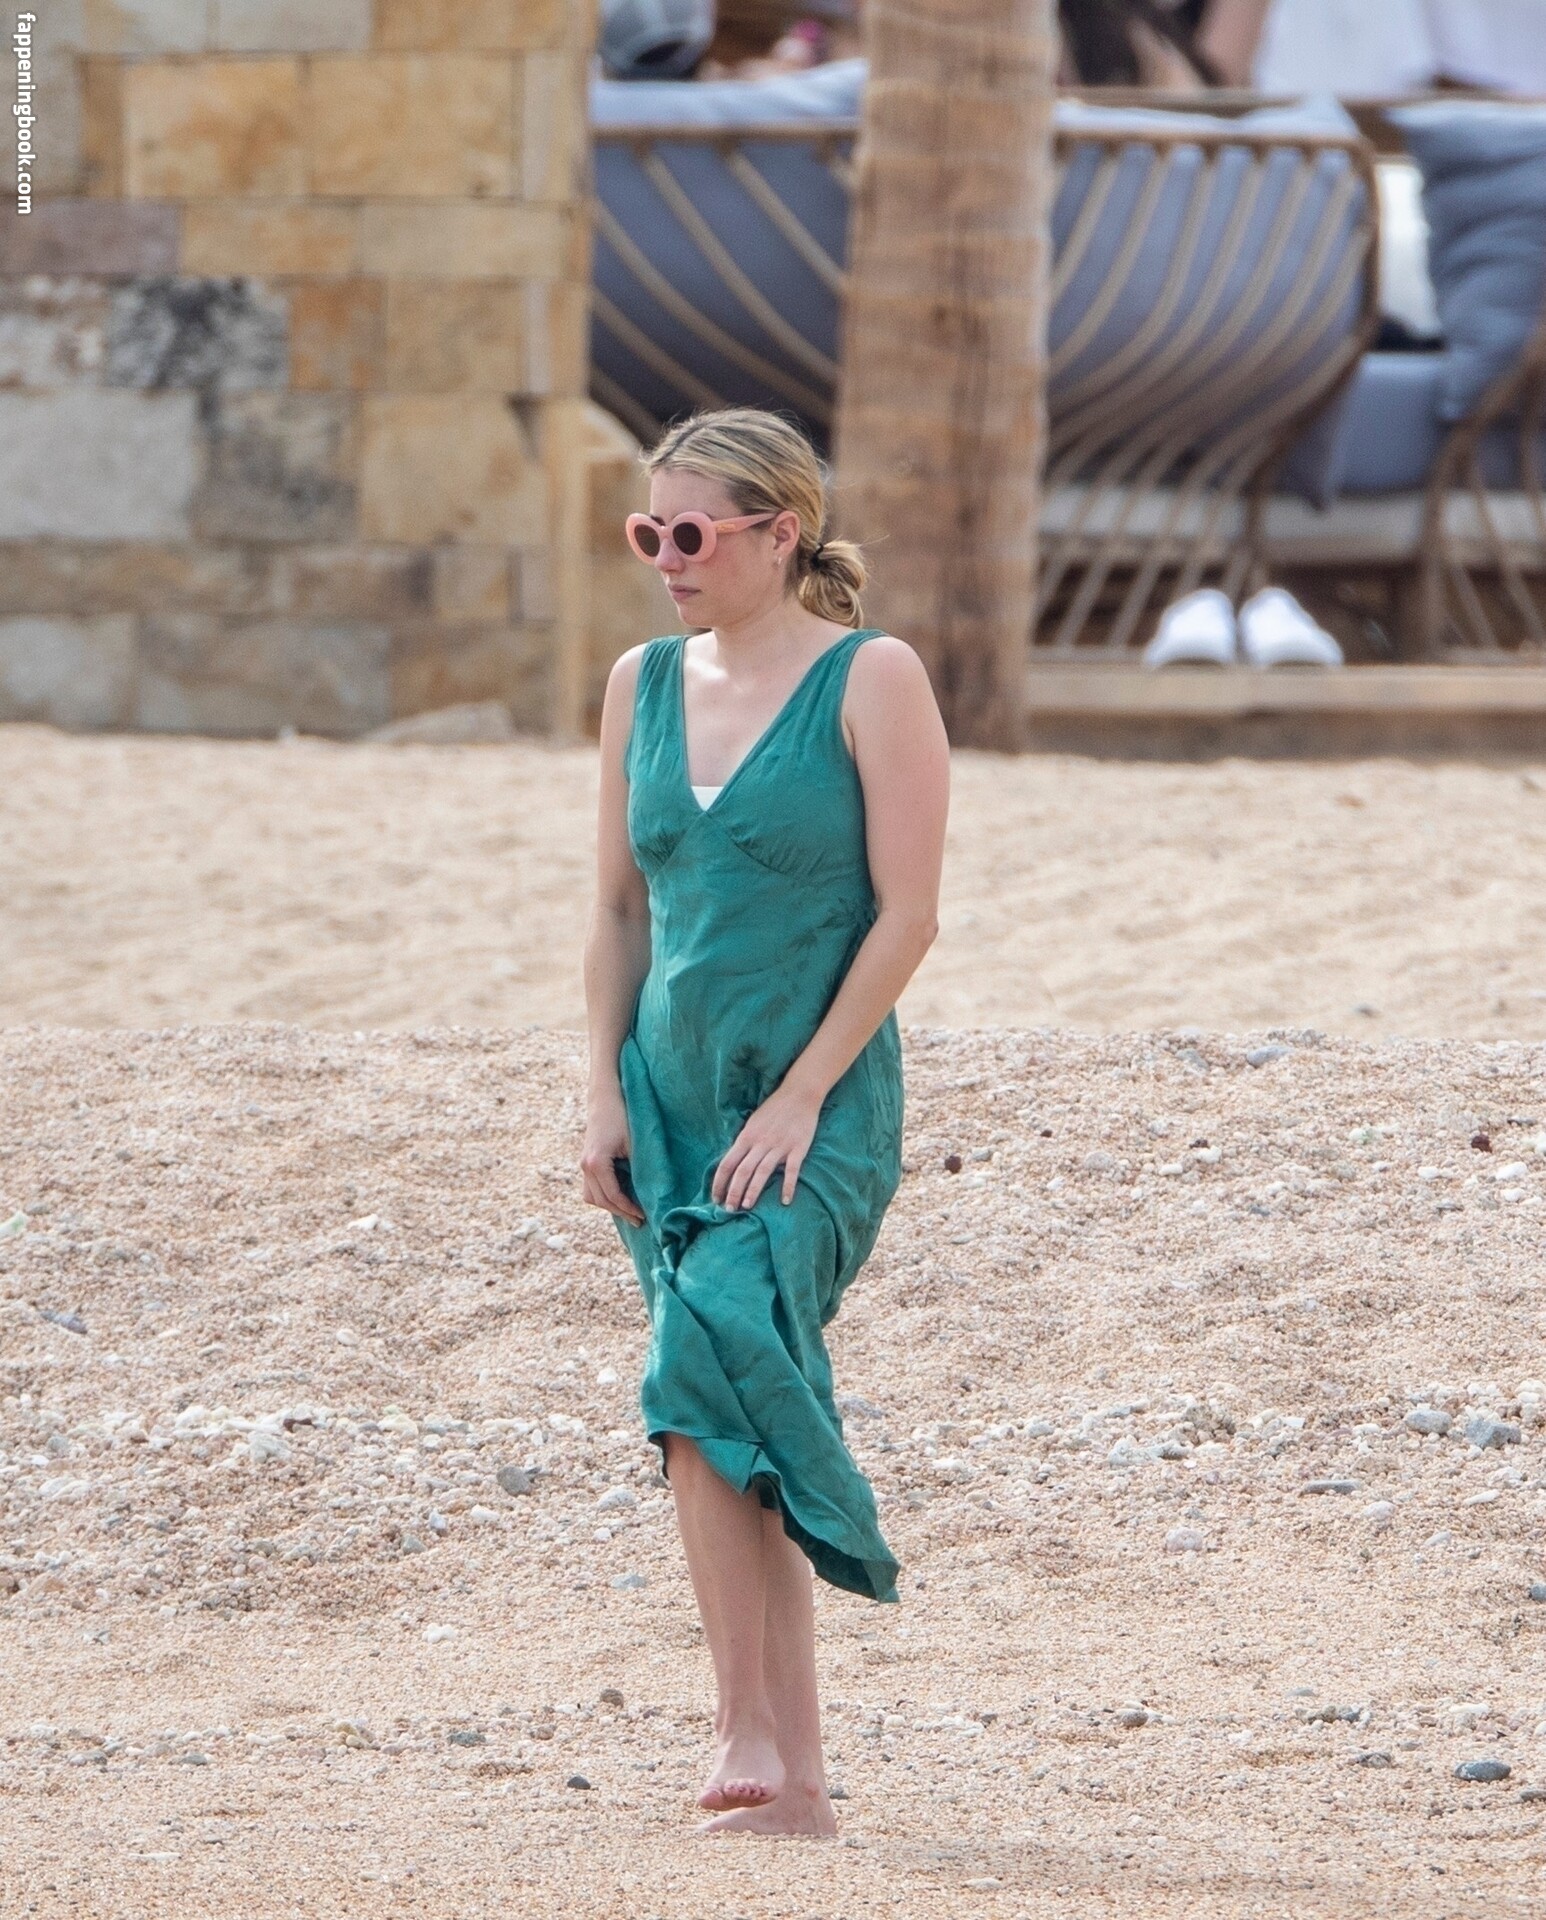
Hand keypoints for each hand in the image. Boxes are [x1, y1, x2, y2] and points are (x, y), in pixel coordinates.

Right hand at [580, 1091, 645, 1226]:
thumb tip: (649, 1194)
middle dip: (620, 1212)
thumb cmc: (623, 1116)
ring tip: (629, 1211)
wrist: (606, 1097)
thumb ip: (637, 1169)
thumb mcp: (634, 1144)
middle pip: (600, 1200)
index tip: (644, 1216)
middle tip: (639, 1220)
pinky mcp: (586, 1161)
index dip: (628, 1209)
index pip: (612, 1196)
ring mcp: (583, 1164)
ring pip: (591, 1196)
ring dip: (609, 1206)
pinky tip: (620, 1197)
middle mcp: (585, 1166)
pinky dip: (603, 1195)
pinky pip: (590, 1187)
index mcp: (596, 1163)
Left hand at [713, 1080, 822, 1210]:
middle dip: (733, 1192)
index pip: (727, 1163)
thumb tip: (733, 1162)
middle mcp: (760, 1142)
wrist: (799, 1094)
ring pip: (762, 1171)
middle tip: (730, 1210)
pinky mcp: (798, 1148)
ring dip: (753, 1190)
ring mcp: (779, 1145)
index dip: (720, 1183)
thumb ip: (744, 1142)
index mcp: (746, 1136)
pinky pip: (792, 1170)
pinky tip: (785, 1201)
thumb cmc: (774, 1109)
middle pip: (742, 1170)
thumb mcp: (753, 1123)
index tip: (716, 1198)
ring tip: (747, 1206)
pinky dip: (788, 1186)